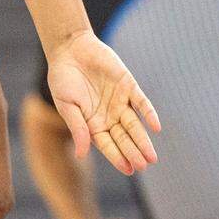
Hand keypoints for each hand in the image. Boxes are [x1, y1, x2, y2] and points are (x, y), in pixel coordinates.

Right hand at [46, 31, 159, 174]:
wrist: (70, 48)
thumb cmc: (62, 78)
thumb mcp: (66, 105)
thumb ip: (77, 127)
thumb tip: (82, 153)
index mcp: (92, 123)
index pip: (108, 145)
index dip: (118, 157)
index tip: (129, 169)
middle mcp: (109, 116)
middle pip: (123, 138)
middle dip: (133, 152)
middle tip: (143, 165)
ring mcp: (120, 101)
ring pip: (134, 125)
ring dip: (143, 140)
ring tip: (151, 157)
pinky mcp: (129, 86)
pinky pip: (141, 103)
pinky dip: (149, 114)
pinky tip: (155, 127)